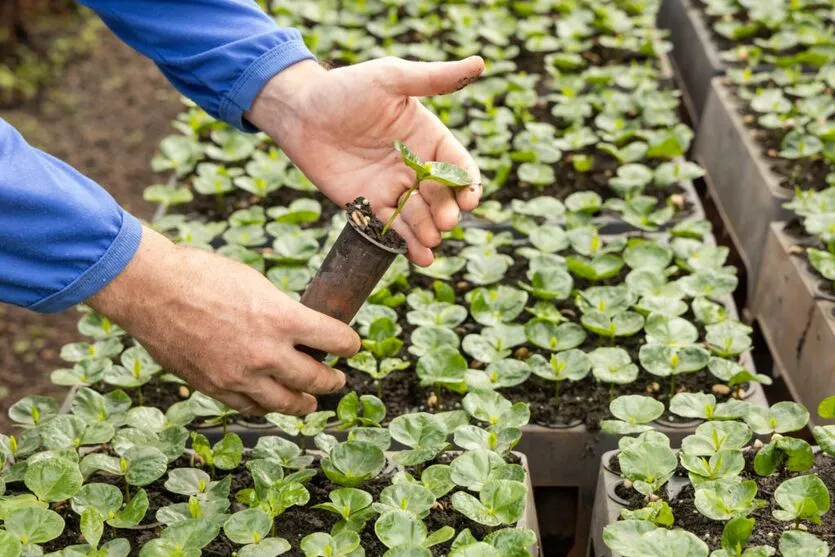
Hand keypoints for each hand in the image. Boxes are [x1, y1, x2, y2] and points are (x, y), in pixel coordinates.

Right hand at [88, 226, 359, 414]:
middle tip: (338, 379)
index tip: (351, 345)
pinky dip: (266, 406)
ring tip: (311, 400)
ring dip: (305, 402)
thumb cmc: (203, 275)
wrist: (152, 289)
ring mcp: (240, 375)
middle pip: (317, 379)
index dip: (349, 344)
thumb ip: (281, 312)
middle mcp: (266, 352)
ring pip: (287, 402)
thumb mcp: (256, 284)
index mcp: (282, 319)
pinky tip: (272, 402)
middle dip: (333, 380)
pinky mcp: (215, 387)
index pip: (336, 340)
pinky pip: (250, 407)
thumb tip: (298, 329)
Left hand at [246, 56, 485, 265]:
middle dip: (448, 210)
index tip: (468, 197)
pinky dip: (410, 244)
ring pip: (422, 216)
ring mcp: (394, 187)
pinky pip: (394, 228)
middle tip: (446, 220)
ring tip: (432, 239)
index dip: (466, 182)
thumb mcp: (390, 78)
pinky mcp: (370, 205)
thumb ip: (434, 78)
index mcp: (428, 136)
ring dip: (431, 230)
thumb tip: (480, 62)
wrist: (299, 114)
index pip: (456, 163)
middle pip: (442, 195)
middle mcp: (415, 165)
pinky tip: (422, 256)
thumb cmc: (344, 89)